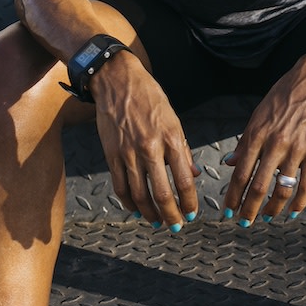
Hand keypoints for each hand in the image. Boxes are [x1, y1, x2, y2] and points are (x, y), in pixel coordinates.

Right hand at [93, 54, 199, 228]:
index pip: (184, 180)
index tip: (191, 213)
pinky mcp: (111, 154)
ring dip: (149, 213)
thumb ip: (183, 150)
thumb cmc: (149, 97)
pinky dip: (128, 201)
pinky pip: (120, 186)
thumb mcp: (173, 119)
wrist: (117, 80)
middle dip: (171, 215)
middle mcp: (150, 147)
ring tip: (156, 221)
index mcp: (171, 138)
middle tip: (175, 225)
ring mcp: (128, 152)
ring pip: (139, 194)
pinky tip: (135, 208)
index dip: (188, 201)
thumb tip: (194, 175)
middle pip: (162, 193)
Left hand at [223, 50, 305, 223]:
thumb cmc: (283, 96)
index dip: (233, 195)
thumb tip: (230, 163)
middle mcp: (275, 144)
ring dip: (272, 209)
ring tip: (266, 217)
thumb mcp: (258, 115)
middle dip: (248, 208)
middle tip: (243, 221)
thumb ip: (245, 142)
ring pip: (282, 190)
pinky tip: (292, 212)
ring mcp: (297, 150)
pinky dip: (299, 203)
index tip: (228, 209)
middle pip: (259, 186)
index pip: (240, 172)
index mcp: (257, 134)